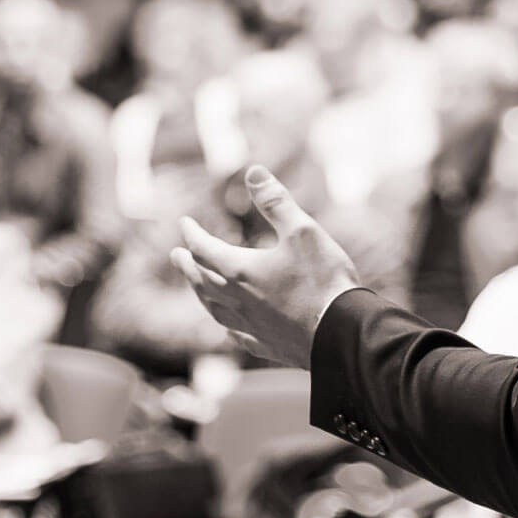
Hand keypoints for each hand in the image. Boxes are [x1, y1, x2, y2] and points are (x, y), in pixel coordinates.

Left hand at [171, 165, 362, 368]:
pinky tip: (228, 326)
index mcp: (241, 270)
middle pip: (201, 280)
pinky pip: (235, 334)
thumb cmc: (323, 280)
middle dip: (187, 265)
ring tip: (196, 286)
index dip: (192, 233)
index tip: (184, 223)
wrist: (341, 334)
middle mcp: (237, 300)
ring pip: (213, 309)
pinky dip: (225, 323)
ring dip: (199, 294)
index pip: (204, 248)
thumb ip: (275, 201)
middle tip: (176, 256)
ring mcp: (249, 325)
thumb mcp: (303, 230)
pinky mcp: (264, 345)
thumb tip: (253, 172)